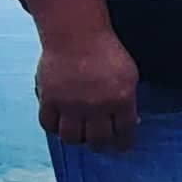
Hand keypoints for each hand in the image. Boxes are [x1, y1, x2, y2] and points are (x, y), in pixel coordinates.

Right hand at [35, 30, 138, 151]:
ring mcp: (71, 104)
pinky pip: (49, 125)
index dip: (123, 143)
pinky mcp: (50, 100)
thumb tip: (131, 122)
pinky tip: (60, 124)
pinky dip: (54, 128)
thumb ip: (128, 100)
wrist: (76, 34)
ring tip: (80, 133)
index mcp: (121, 99)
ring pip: (72, 138)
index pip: (124, 133)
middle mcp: (96, 106)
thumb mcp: (129, 74)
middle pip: (98, 140)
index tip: (121, 147)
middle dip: (100, 144)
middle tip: (99, 142)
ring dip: (77, 139)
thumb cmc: (106, 51)